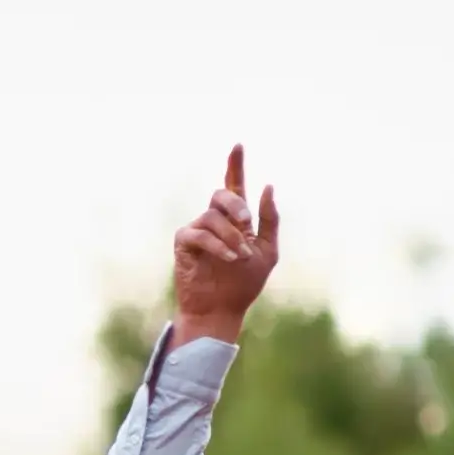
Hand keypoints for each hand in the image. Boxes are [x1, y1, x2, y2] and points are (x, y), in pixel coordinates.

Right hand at [171, 144, 279, 345]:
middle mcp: (214, 220)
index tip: (238, 145)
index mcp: (235, 220)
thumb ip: (269, 220)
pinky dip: (218, 245)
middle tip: (247, 222)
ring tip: (240, 257)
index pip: (234, 186)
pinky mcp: (184, 244)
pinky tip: (230, 258)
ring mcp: (197, 230)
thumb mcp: (268, 251)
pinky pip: (200, 234)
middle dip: (236, 205)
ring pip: (213, 217)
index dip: (235, 165)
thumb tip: (268, 186)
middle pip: (222, 194)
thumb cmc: (244, 284)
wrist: (222, 310)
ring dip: (232, 236)